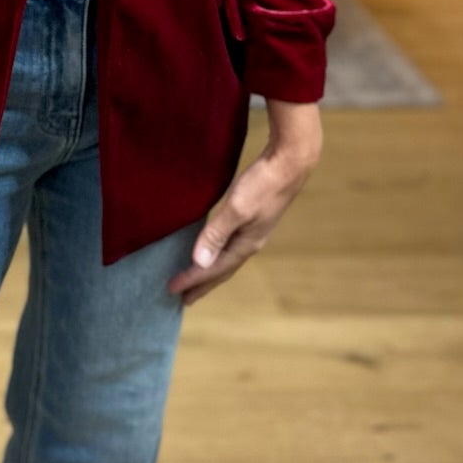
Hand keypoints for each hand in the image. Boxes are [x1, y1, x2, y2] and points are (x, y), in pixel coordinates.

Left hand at [167, 101, 321, 305]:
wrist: (290, 163)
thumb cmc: (263, 184)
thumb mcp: (237, 208)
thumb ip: (216, 234)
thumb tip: (199, 261)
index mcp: (246, 244)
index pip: (214, 268)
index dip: (193, 279)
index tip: (172, 289)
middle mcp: (250, 243)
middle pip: (222, 270)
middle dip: (203, 284)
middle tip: (184, 299)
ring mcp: (254, 232)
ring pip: (227, 259)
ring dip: (210, 272)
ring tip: (196, 280)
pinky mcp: (253, 220)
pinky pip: (230, 246)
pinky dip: (218, 255)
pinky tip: (213, 251)